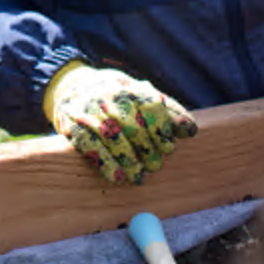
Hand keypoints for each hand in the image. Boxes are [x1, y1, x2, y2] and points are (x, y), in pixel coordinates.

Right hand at [45, 64, 197, 184]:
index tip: (169, 148)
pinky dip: (106, 164)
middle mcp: (109, 96)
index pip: (151, 107)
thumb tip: (191, 131)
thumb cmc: (118, 96)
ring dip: (128, 160)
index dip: (161, 130)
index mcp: (130, 88)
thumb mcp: (141, 94)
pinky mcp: (74, 126)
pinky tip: (117, 178)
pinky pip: (90, 146)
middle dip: (147, 149)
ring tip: (138, 177)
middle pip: (132, 125)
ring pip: (112, 137)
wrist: (72, 85)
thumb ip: (167, 111)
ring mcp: (90, 111)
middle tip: (155, 165)